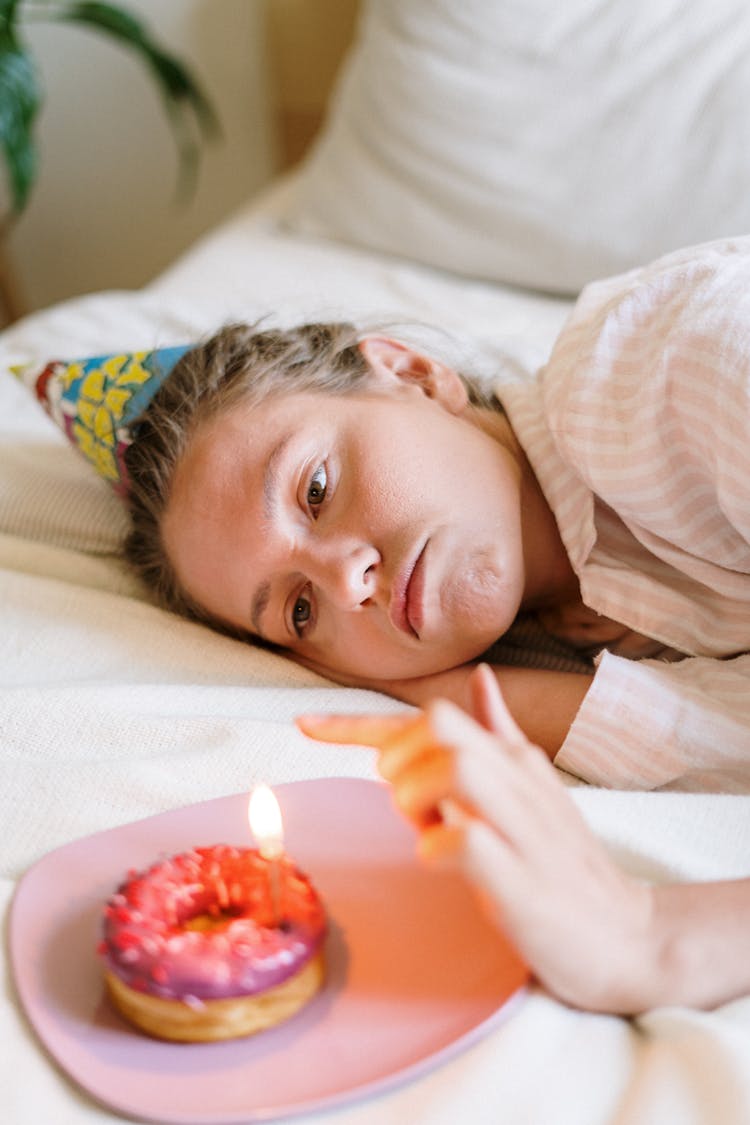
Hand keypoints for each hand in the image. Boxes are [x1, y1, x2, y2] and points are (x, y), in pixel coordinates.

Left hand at [298, 665, 653, 1012]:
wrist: (632, 938)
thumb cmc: (567, 864)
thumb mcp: (535, 788)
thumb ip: (501, 735)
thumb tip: (481, 679)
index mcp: (512, 758)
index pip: (427, 717)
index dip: (358, 721)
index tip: (305, 726)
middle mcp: (517, 780)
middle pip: (439, 724)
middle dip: (398, 756)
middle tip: (404, 804)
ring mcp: (522, 827)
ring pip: (454, 768)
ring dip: (416, 795)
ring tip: (424, 828)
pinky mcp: (523, 879)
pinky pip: (465, 841)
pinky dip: (438, 847)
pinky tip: (442, 862)